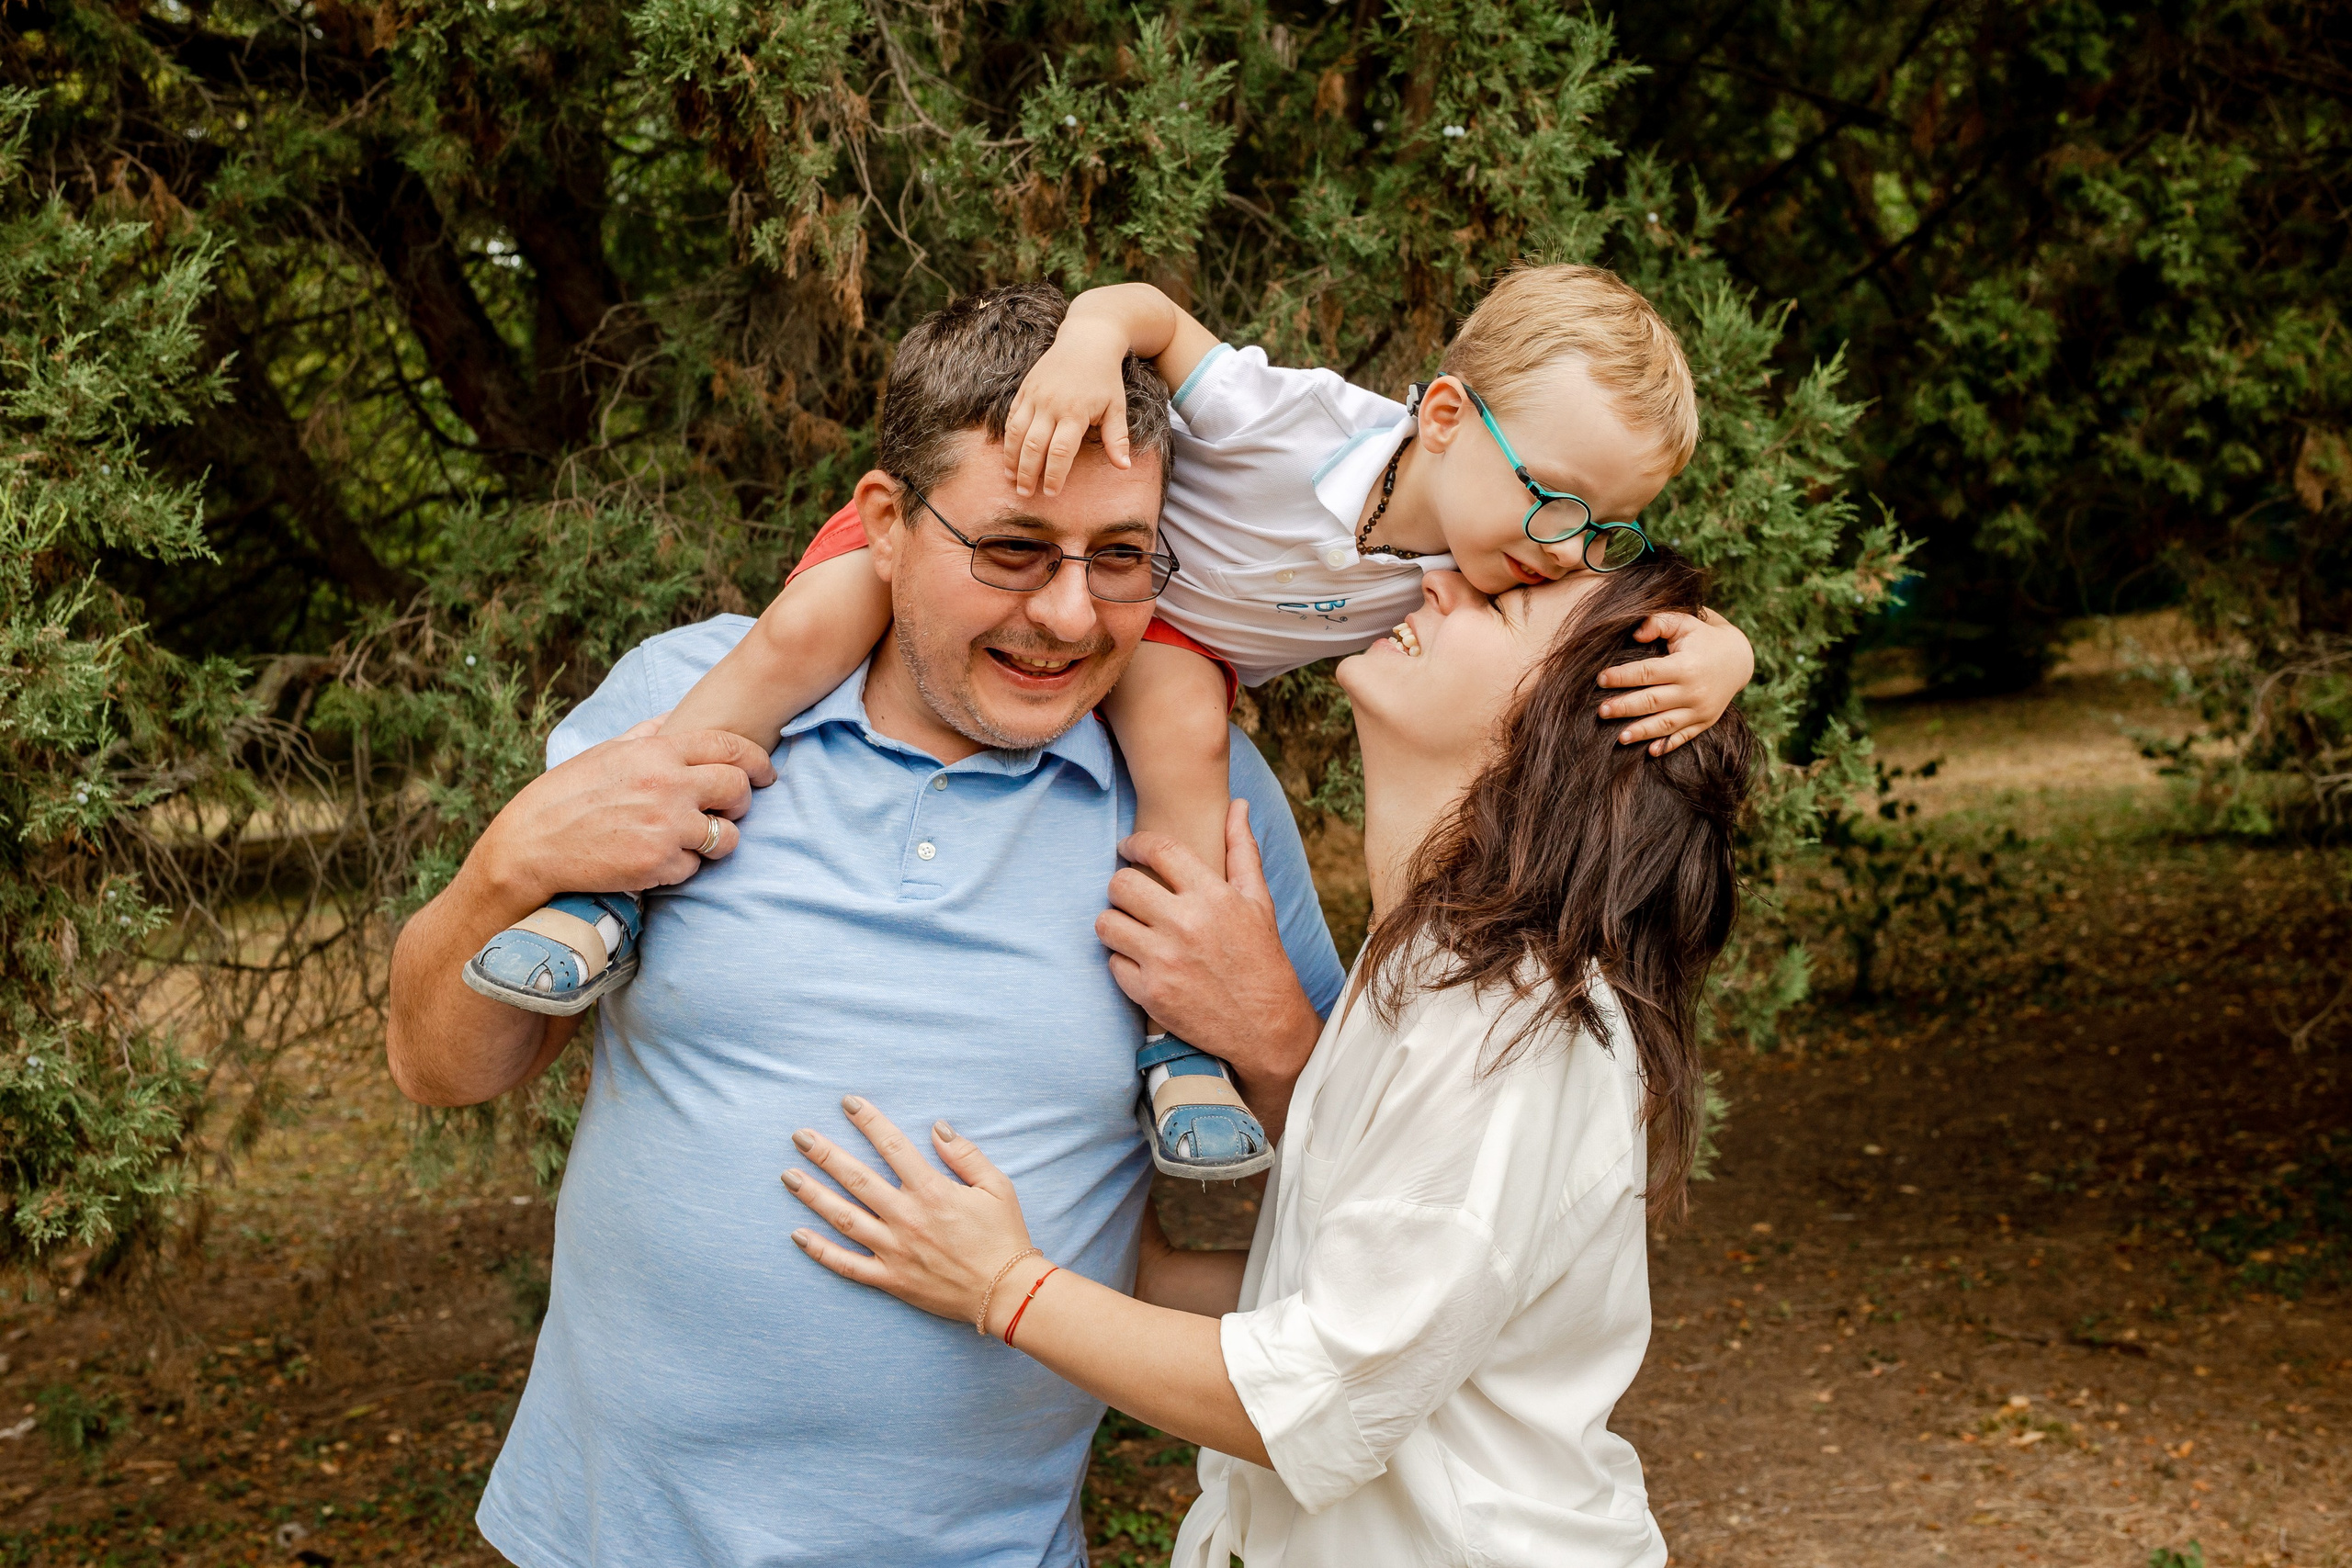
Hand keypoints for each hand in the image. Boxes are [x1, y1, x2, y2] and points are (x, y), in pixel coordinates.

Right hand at [477, 718, 776, 903]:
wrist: (530, 846)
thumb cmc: (565, 796)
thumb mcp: (605, 751)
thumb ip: (647, 734)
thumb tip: (677, 718)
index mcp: (656, 752)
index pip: (728, 746)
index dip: (756, 760)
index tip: (765, 772)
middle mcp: (667, 785)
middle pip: (739, 789)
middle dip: (742, 801)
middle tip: (728, 810)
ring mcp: (665, 826)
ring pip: (727, 836)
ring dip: (717, 841)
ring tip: (692, 841)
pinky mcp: (658, 864)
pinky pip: (695, 868)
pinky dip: (683, 868)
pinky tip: (657, 860)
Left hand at [784, 1097, 1040, 1334]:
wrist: (1006, 1292)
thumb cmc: (1004, 1236)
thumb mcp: (997, 1186)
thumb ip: (965, 1154)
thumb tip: (937, 1127)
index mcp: (931, 1191)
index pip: (892, 1146)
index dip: (868, 1120)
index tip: (847, 1102)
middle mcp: (906, 1217)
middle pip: (856, 1178)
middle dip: (825, 1154)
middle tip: (800, 1136)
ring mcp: (894, 1250)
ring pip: (844, 1218)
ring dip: (814, 1195)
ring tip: (789, 1176)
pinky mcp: (890, 1279)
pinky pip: (847, 1265)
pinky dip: (820, 1251)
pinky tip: (797, 1235)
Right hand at [1002, 315, 1134, 498]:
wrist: (1088, 340)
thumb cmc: (1105, 378)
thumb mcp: (1116, 407)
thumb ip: (1117, 438)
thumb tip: (1124, 467)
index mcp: (1075, 413)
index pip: (1060, 452)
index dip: (1054, 476)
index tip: (1051, 493)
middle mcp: (1050, 405)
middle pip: (1033, 446)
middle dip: (1028, 473)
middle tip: (1025, 494)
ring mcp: (1034, 396)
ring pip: (1016, 433)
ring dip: (1011, 458)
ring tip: (1011, 478)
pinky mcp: (1025, 389)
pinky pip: (1011, 417)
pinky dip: (1007, 438)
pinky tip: (1008, 454)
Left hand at [1096, 801, 1321, 1097]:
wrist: (1266, 1026)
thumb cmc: (1261, 957)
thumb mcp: (1258, 901)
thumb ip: (1242, 850)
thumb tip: (1236, 805)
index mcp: (1213, 896)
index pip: (1157, 850)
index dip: (1135, 843)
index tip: (1129, 849)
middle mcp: (1186, 924)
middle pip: (1120, 884)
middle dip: (1122, 885)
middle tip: (1131, 894)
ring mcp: (1164, 960)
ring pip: (1106, 922)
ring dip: (1115, 922)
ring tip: (1133, 927)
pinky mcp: (1150, 993)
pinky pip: (1112, 962)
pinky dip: (1122, 961)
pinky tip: (1142, 962)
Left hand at [1596, 607, 1755, 754]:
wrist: (1738, 659)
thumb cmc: (1703, 638)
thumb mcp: (1684, 622)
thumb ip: (1659, 622)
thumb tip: (1634, 634)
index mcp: (1685, 666)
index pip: (1647, 673)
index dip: (1622, 676)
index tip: (1601, 679)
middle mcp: (1693, 691)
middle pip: (1652, 701)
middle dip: (1624, 707)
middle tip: (1601, 711)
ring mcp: (1700, 710)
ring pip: (1665, 724)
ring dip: (1641, 732)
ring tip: (1619, 738)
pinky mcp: (1705, 722)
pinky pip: (1684, 737)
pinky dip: (1667, 745)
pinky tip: (1650, 752)